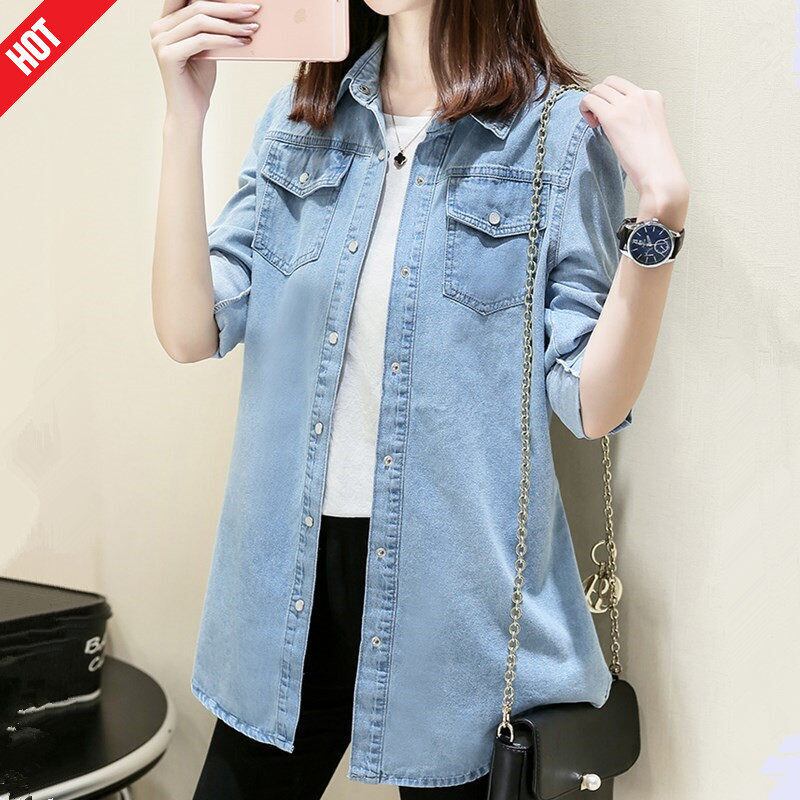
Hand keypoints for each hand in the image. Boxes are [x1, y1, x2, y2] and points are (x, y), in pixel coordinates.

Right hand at [150, 1, 260, 122]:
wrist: (189, 112)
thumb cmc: (198, 81)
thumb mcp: (206, 48)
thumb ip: (211, 28)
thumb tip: (237, 10)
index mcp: (165, 22)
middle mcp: (158, 28)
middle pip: (197, 6)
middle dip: (229, 7)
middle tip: (254, 9)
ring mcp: (160, 41)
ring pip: (201, 22)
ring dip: (231, 24)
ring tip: (252, 29)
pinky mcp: (168, 55)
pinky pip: (202, 40)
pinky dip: (225, 40)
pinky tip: (242, 42)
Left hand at [579, 76, 688, 227]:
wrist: (660, 173)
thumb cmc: (654, 161)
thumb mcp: (649, 129)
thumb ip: (636, 117)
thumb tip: (616, 118)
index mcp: (653, 97)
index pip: (624, 86)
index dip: (612, 99)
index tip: (612, 118)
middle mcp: (640, 96)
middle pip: (609, 82)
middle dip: (600, 98)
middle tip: (600, 120)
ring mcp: (626, 105)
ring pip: (597, 89)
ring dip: (591, 104)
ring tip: (595, 124)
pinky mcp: (612, 117)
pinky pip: (589, 100)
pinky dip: (584, 109)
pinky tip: (592, 126)